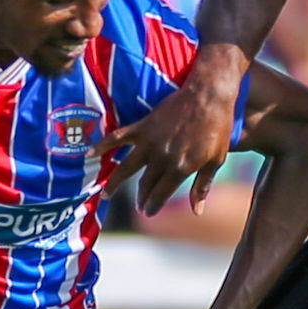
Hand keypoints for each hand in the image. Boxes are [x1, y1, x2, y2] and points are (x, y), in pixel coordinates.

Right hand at [106, 57, 244, 214]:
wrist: (208, 96)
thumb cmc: (217, 128)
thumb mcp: (215, 160)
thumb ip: (202, 186)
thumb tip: (196, 210)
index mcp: (180, 167)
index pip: (161, 194)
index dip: (153, 206)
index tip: (148, 213)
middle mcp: (162, 157)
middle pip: (145, 184)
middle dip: (141, 198)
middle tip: (139, 206)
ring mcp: (149, 141)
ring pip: (126, 167)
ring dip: (114, 183)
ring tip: (105, 195)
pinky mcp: (142, 126)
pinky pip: (118, 137)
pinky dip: (102, 145)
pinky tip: (90, 154)